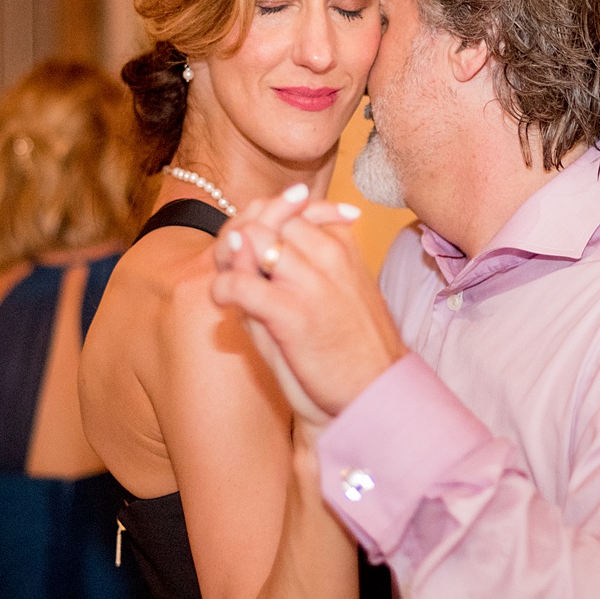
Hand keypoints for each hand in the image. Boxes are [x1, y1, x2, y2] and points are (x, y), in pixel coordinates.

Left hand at [211, 186, 406, 418]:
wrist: (376, 391)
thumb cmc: (351, 344)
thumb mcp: (335, 289)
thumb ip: (298, 261)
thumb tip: (246, 239)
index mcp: (343, 244)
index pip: (291, 207)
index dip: (263, 221)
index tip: (254, 246)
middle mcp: (329, 254)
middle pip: (267, 216)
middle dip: (242, 233)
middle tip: (234, 263)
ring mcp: (312, 282)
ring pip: (253, 238)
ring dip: (231, 257)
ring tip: (230, 281)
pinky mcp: (293, 314)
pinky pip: (242, 284)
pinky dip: (224, 289)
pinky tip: (225, 302)